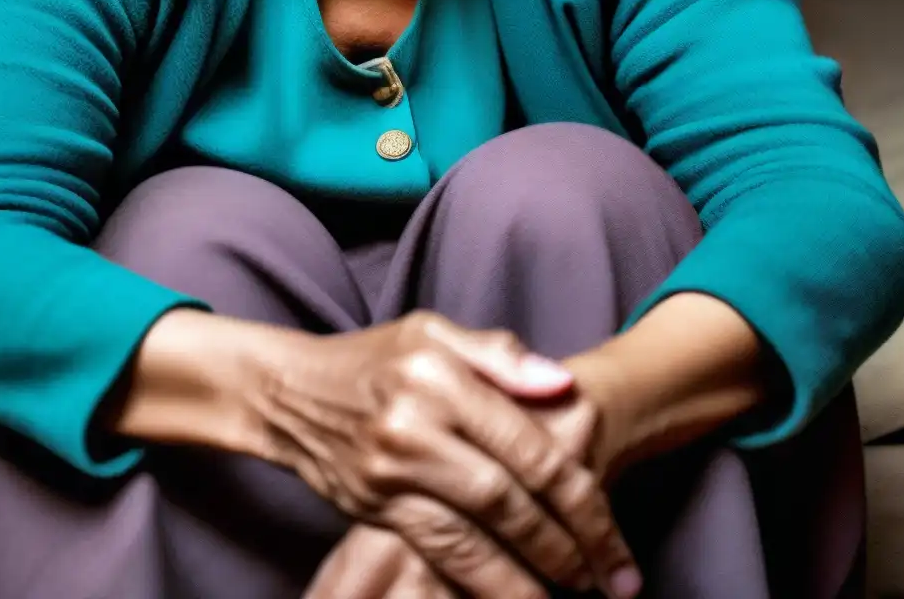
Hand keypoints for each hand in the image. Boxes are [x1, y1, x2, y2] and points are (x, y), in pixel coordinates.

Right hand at [254, 311, 638, 596]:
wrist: (288, 391)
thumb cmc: (374, 359)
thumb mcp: (433, 332)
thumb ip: (501, 355)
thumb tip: (561, 385)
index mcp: (441, 374)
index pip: (527, 444)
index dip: (581, 498)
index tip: (615, 538)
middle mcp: (416, 423)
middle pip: (509, 498)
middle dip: (570, 547)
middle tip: (612, 581)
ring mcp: (392, 470)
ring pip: (474, 537)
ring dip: (529, 578)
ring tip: (572, 597)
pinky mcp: (374, 507)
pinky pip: (437, 552)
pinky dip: (481, 582)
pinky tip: (516, 595)